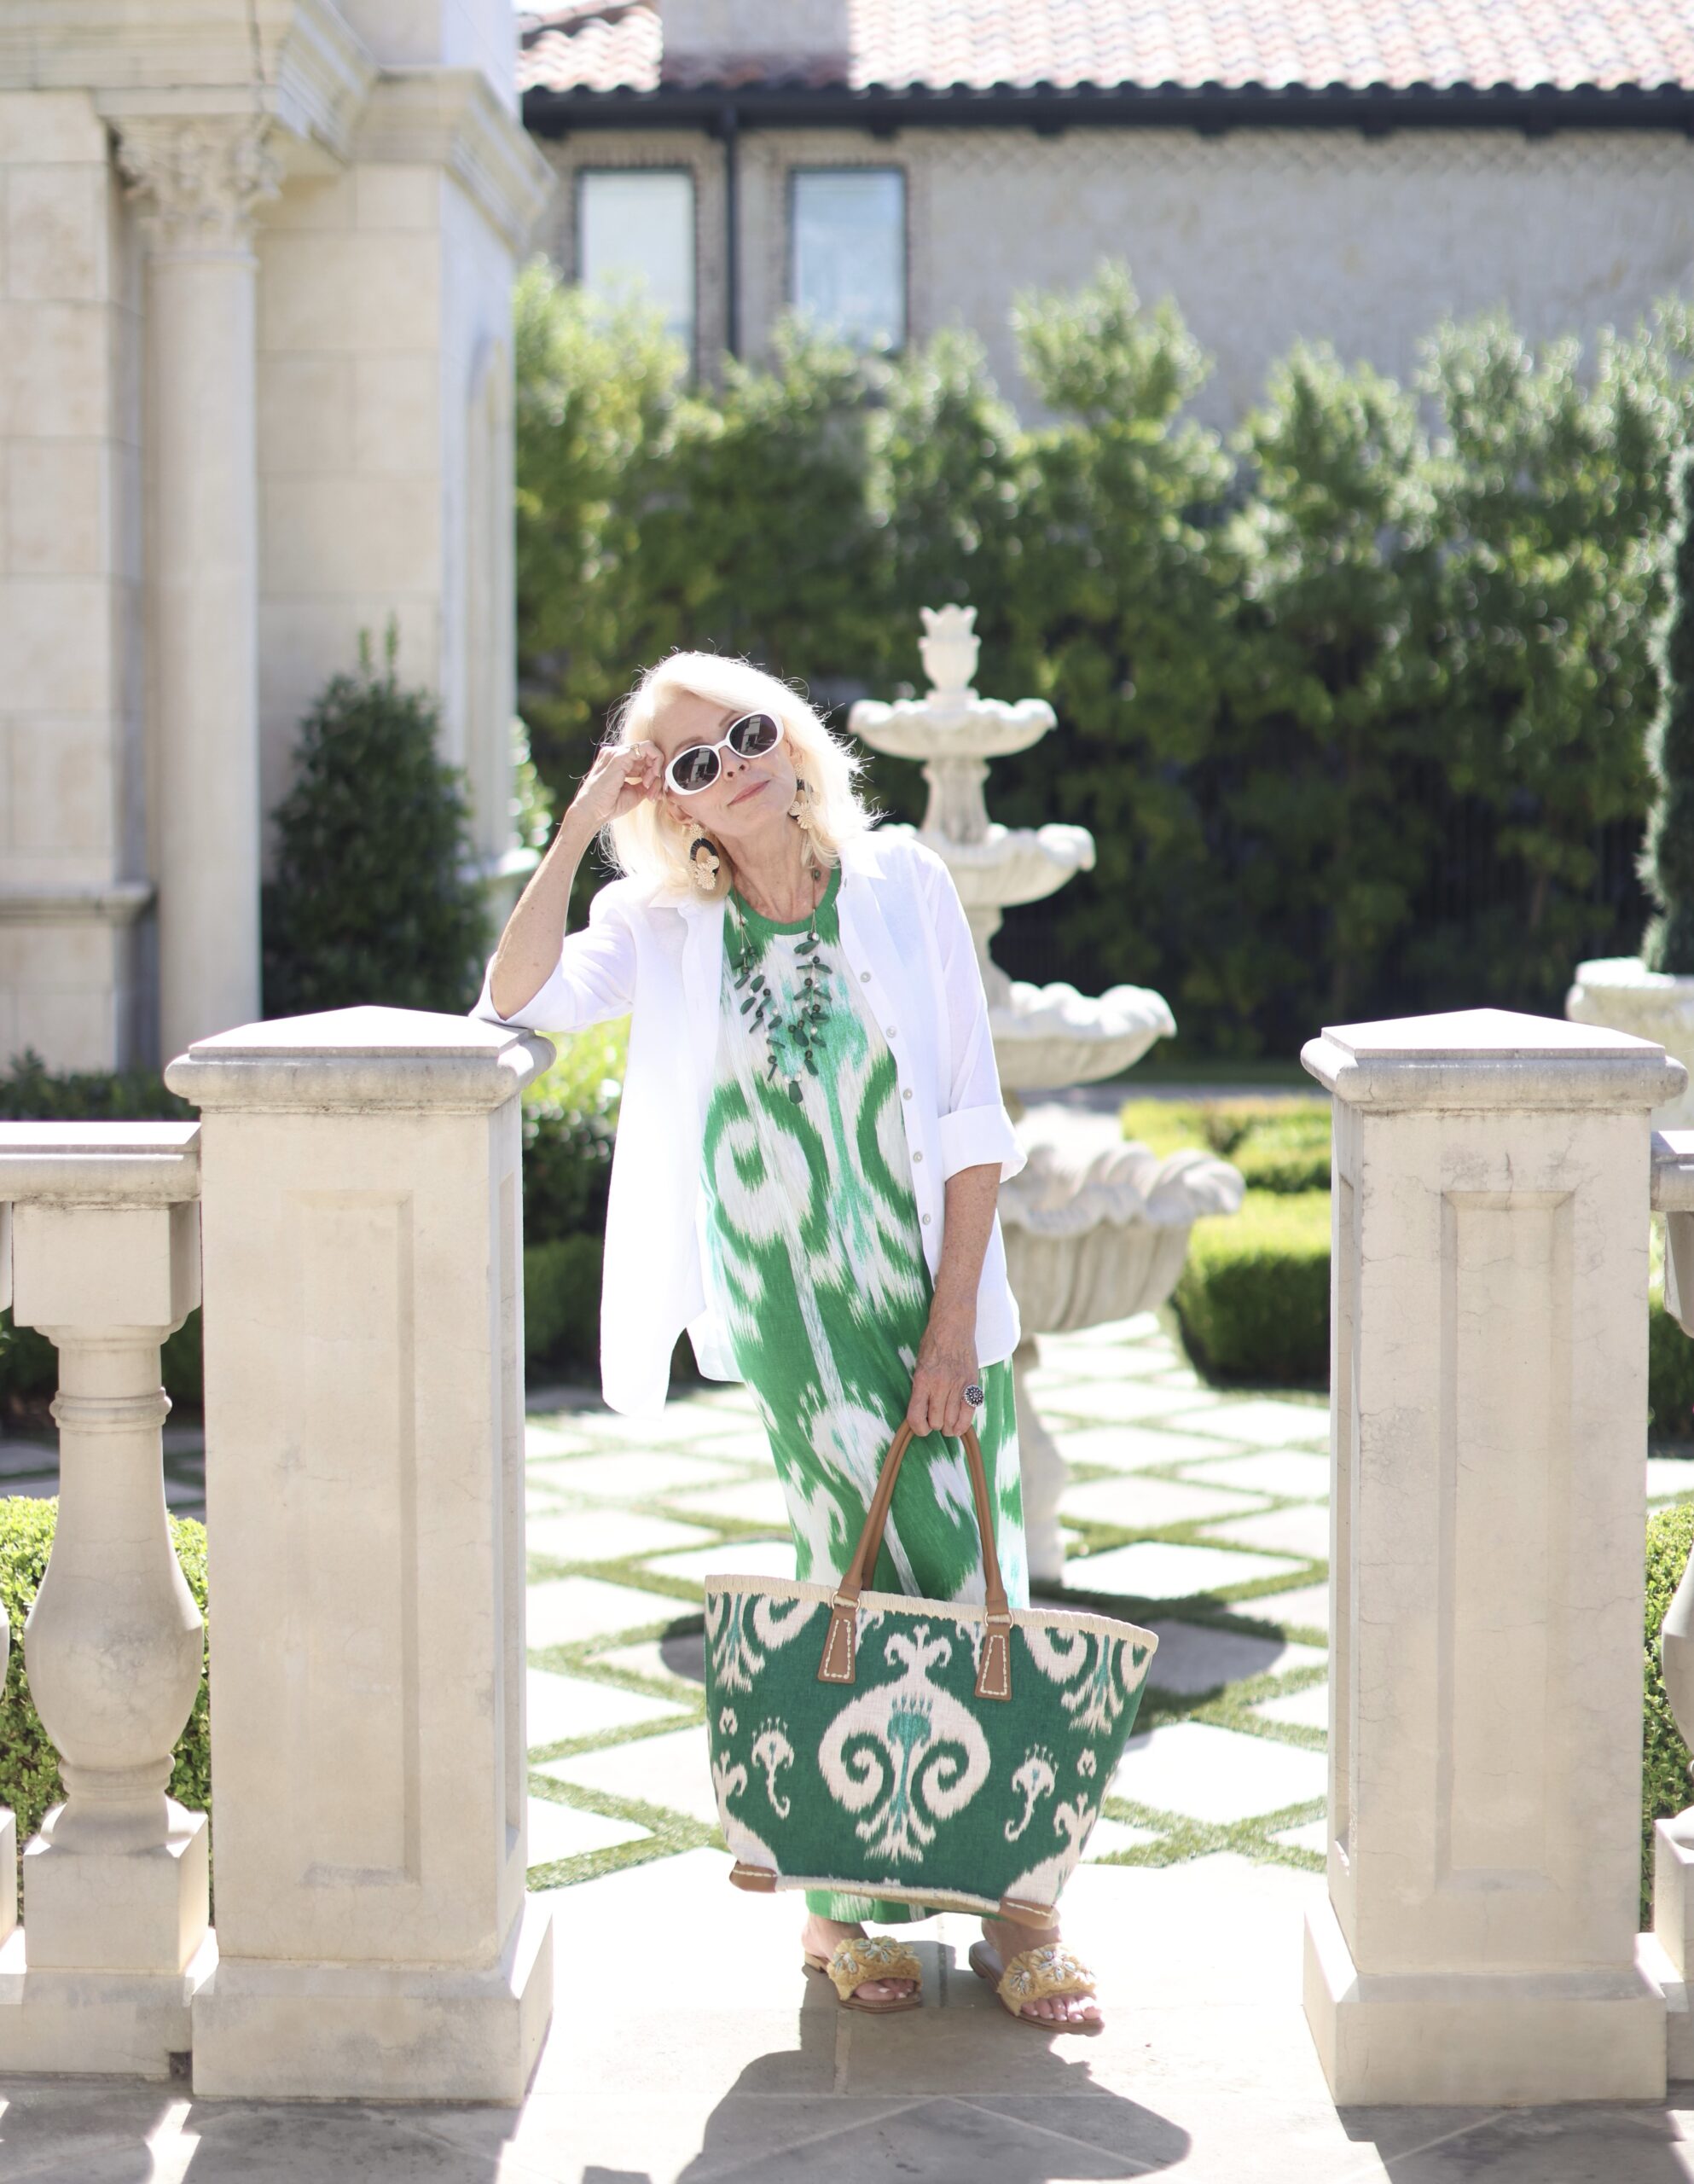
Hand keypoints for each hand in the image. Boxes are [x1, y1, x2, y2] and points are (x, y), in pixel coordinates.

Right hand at [569, 740, 661, 830]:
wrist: (592, 812)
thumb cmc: (609, 805)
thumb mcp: (634, 792)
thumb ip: (645, 783)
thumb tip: (658, 780)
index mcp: (617, 761)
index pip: (643, 759)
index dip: (652, 773)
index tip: (652, 791)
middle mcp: (616, 753)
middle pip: (647, 754)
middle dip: (656, 772)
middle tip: (653, 791)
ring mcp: (617, 752)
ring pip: (650, 749)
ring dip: (656, 769)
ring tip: (649, 787)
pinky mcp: (621, 755)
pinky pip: (648, 748)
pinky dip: (656, 763)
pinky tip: (650, 779)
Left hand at [907, 1306, 978, 1438]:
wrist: (953, 1326)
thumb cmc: (933, 1344)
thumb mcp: (919, 1365)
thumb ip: (920, 1388)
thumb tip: (921, 1412)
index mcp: (922, 1380)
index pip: (916, 1417)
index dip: (918, 1428)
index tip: (921, 1428)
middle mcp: (939, 1385)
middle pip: (936, 1421)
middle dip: (934, 1425)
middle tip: (935, 1421)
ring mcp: (957, 1385)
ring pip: (952, 1420)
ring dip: (948, 1426)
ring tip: (946, 1424)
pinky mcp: (971, 1384)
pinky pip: (969, 1412)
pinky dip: (963, 1424)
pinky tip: (958, 1427)